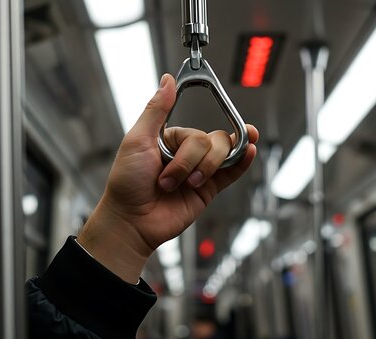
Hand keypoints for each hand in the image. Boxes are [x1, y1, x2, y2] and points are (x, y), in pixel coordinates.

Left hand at [78, 74, 258, 282]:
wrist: (131, 221)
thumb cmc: (126, 183)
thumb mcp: (137, 140)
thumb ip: (157, 110)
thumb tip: (168, 79)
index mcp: (170, 140)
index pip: (195, 132)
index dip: (193, 141)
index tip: (200, 138)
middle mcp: (187, 153)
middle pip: (211, 143)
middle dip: (190, 162)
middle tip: (168, 179)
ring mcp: (199, 171)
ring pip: (222, 154)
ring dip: (204, 169)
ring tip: (186, 186)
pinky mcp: (209, 190)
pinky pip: (233, 171)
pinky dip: (243, 160)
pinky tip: (248, 151)